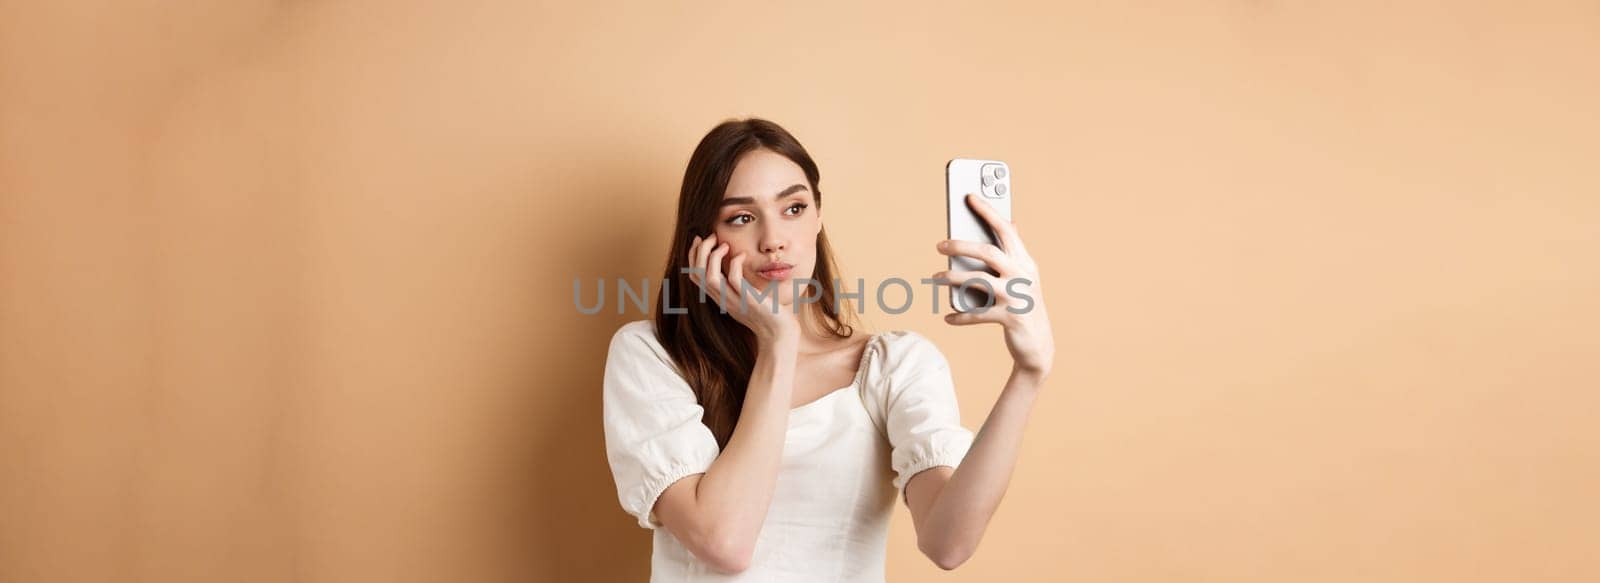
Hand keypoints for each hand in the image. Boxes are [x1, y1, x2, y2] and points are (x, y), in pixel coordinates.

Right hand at [687, 233, 799, 342]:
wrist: (780, 335)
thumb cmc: (769, 315)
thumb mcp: (747, 298)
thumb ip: (740, 285)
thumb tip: (738, 262)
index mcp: (720, 298)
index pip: (695, 276)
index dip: (693, 256)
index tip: (699, 239)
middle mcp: (723, 300)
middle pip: (697, 274)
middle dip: (699, 251)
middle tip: (711, 236)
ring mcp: (734, 301)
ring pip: (709, 277)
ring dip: (712, 256)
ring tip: (723, 244)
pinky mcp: (748, 300)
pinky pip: (734, 279)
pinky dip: (734, 263)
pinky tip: (742, 255)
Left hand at [933, 193, 1055, 378]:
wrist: (1039, 345)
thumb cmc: (1025, 306)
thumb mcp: (1025, 276)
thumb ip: (1015, 252)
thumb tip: (1010, 222)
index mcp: (1025, 261)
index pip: (1006, 229)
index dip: (988, 211)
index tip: (969, 196)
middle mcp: (1023, 275)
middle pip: (988, 252)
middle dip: (961, 245)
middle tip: (939, 245)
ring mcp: (1017, 297)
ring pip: (978, 281)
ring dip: (953, 278)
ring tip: (935, 278)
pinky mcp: (1009, 318)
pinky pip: (977, 314)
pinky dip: (961, 316)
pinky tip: (948, 317)